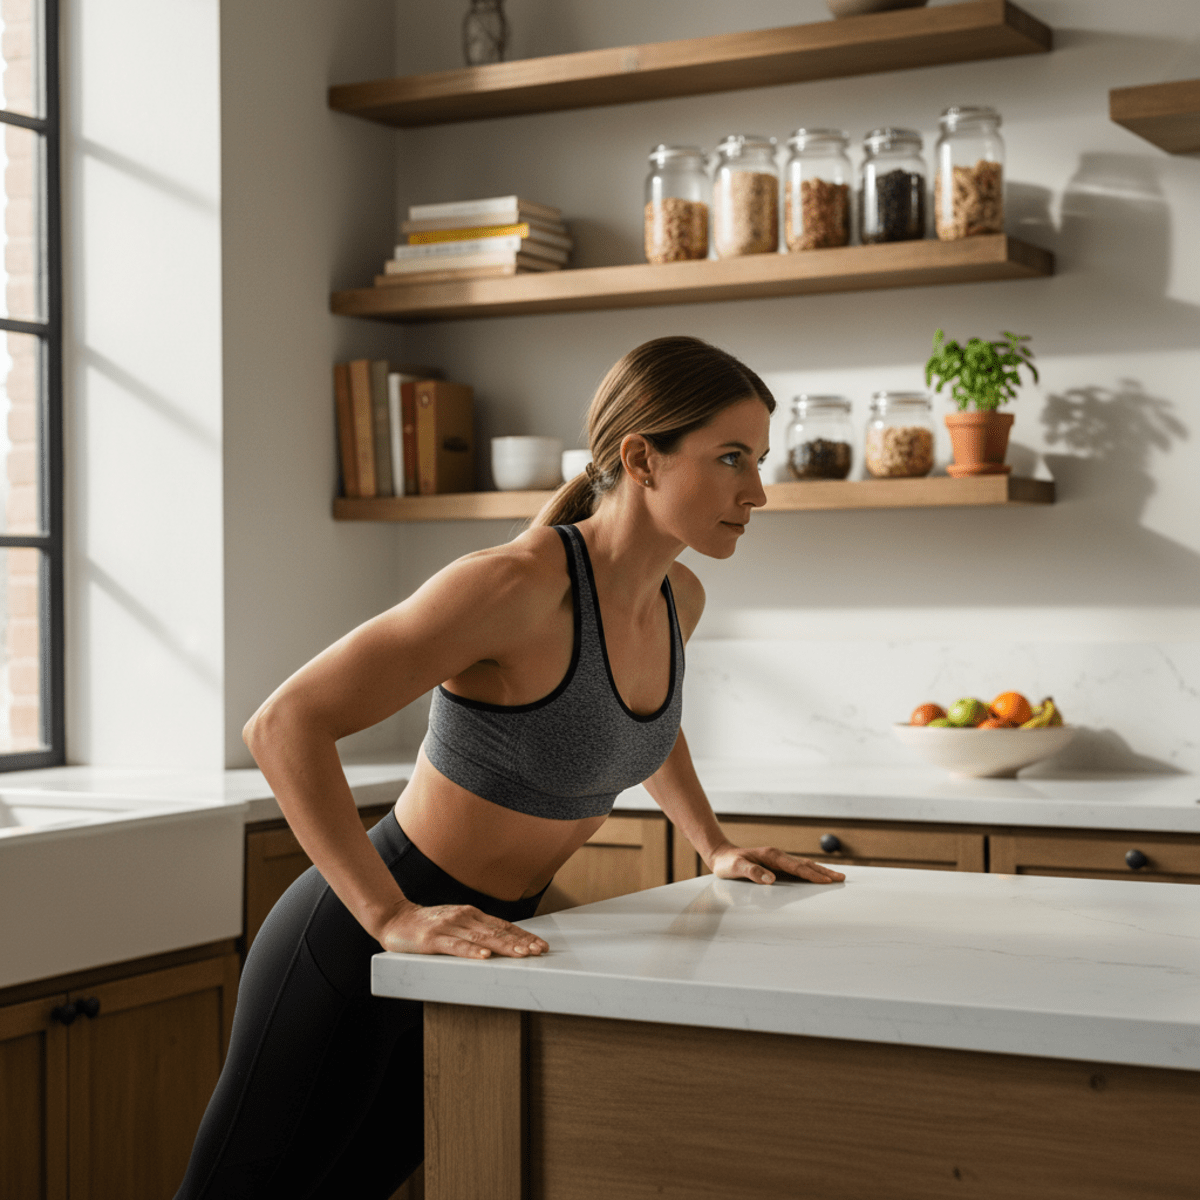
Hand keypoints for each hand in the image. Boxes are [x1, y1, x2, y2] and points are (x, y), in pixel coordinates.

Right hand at [379, 901, 549, 959]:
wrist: (394, 918)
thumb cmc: (427, 925)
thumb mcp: (455, 924)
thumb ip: (474, 931)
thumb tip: (501, 942)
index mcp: (471, 914)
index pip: (503, 926)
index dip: (523, 935)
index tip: (540, 945)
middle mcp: (464, 917)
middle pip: (497, 931)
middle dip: (520, 942)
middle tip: (539, 951)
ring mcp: (448, 927)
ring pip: (481, 938)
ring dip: (503, 947)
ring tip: (521, 954)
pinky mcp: (433, 939)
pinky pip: (456, 946)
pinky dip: (472, 952)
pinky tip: (485, 957)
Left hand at [708, 842, 845, 885]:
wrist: (721, 855)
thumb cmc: (728, 863)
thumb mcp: (736, 868)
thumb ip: (752, 872)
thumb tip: (771, 878)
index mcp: (772, 856)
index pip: (797, 867)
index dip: (812, 875)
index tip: (827, 881)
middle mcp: (778, 856)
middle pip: (805, 864)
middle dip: (824, 872)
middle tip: (842, 878)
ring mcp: (778, 859)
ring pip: (804, 865)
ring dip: (820, 871)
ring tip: (836, 876)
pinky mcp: (776, 864)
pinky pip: (797, 868)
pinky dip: (810, 871)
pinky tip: (816, 875)